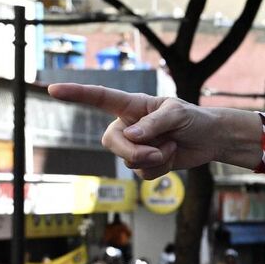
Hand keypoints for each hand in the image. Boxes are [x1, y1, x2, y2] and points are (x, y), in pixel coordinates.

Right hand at [47, 85, 232, 178]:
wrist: (210, 139)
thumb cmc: (193, 118)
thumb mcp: (177, 114)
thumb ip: (153, 123)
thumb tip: (129, 136)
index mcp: (133, 105)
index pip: (100, 98)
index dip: (77, 94)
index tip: (54, 89)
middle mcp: (129, 125)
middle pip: (111, 142)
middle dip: (133, 151)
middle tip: (157, 151)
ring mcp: (136, 146)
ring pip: (128, 161)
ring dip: (154, 159)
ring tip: (172, 146)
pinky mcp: (145, 163)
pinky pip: (143, 174)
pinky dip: (161, 168)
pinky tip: (172, 157)